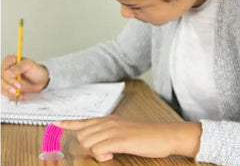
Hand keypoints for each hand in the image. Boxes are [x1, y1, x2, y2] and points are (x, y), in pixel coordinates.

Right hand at [1, 55, 49, 99]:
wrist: (41, 79)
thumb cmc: (36, 70)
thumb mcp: (29, 65)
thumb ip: (18, 67)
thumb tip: (6, 73)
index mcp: (9, 61)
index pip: (3, 71)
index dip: (9, 79)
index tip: (17, 85)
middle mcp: (5, 69)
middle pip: (0, 80)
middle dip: (8, 87)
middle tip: (17, 91)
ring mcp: (6, 78)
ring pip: (1, 87)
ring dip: (9, 93)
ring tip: (21, 95)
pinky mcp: (8, 86)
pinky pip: (5, 92)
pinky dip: (12, 96)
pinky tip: (21, 96)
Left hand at [54, 115, 201, 161]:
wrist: (162, 135)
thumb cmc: (143, 136)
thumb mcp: (122, 131)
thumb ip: (108, 133)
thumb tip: (95, 143)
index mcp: (108, 120)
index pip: (83, 121)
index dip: (68, 123)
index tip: (55, 123)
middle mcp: (108, 122)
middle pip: (82, 136)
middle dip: (88, 146)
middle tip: (104, 150)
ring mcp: (113, 130)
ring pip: (88, 142)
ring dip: (96, 151)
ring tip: (111, 151)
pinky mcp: (119, 139)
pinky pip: (99, 149)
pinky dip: (103, 155)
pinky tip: (113, 154)